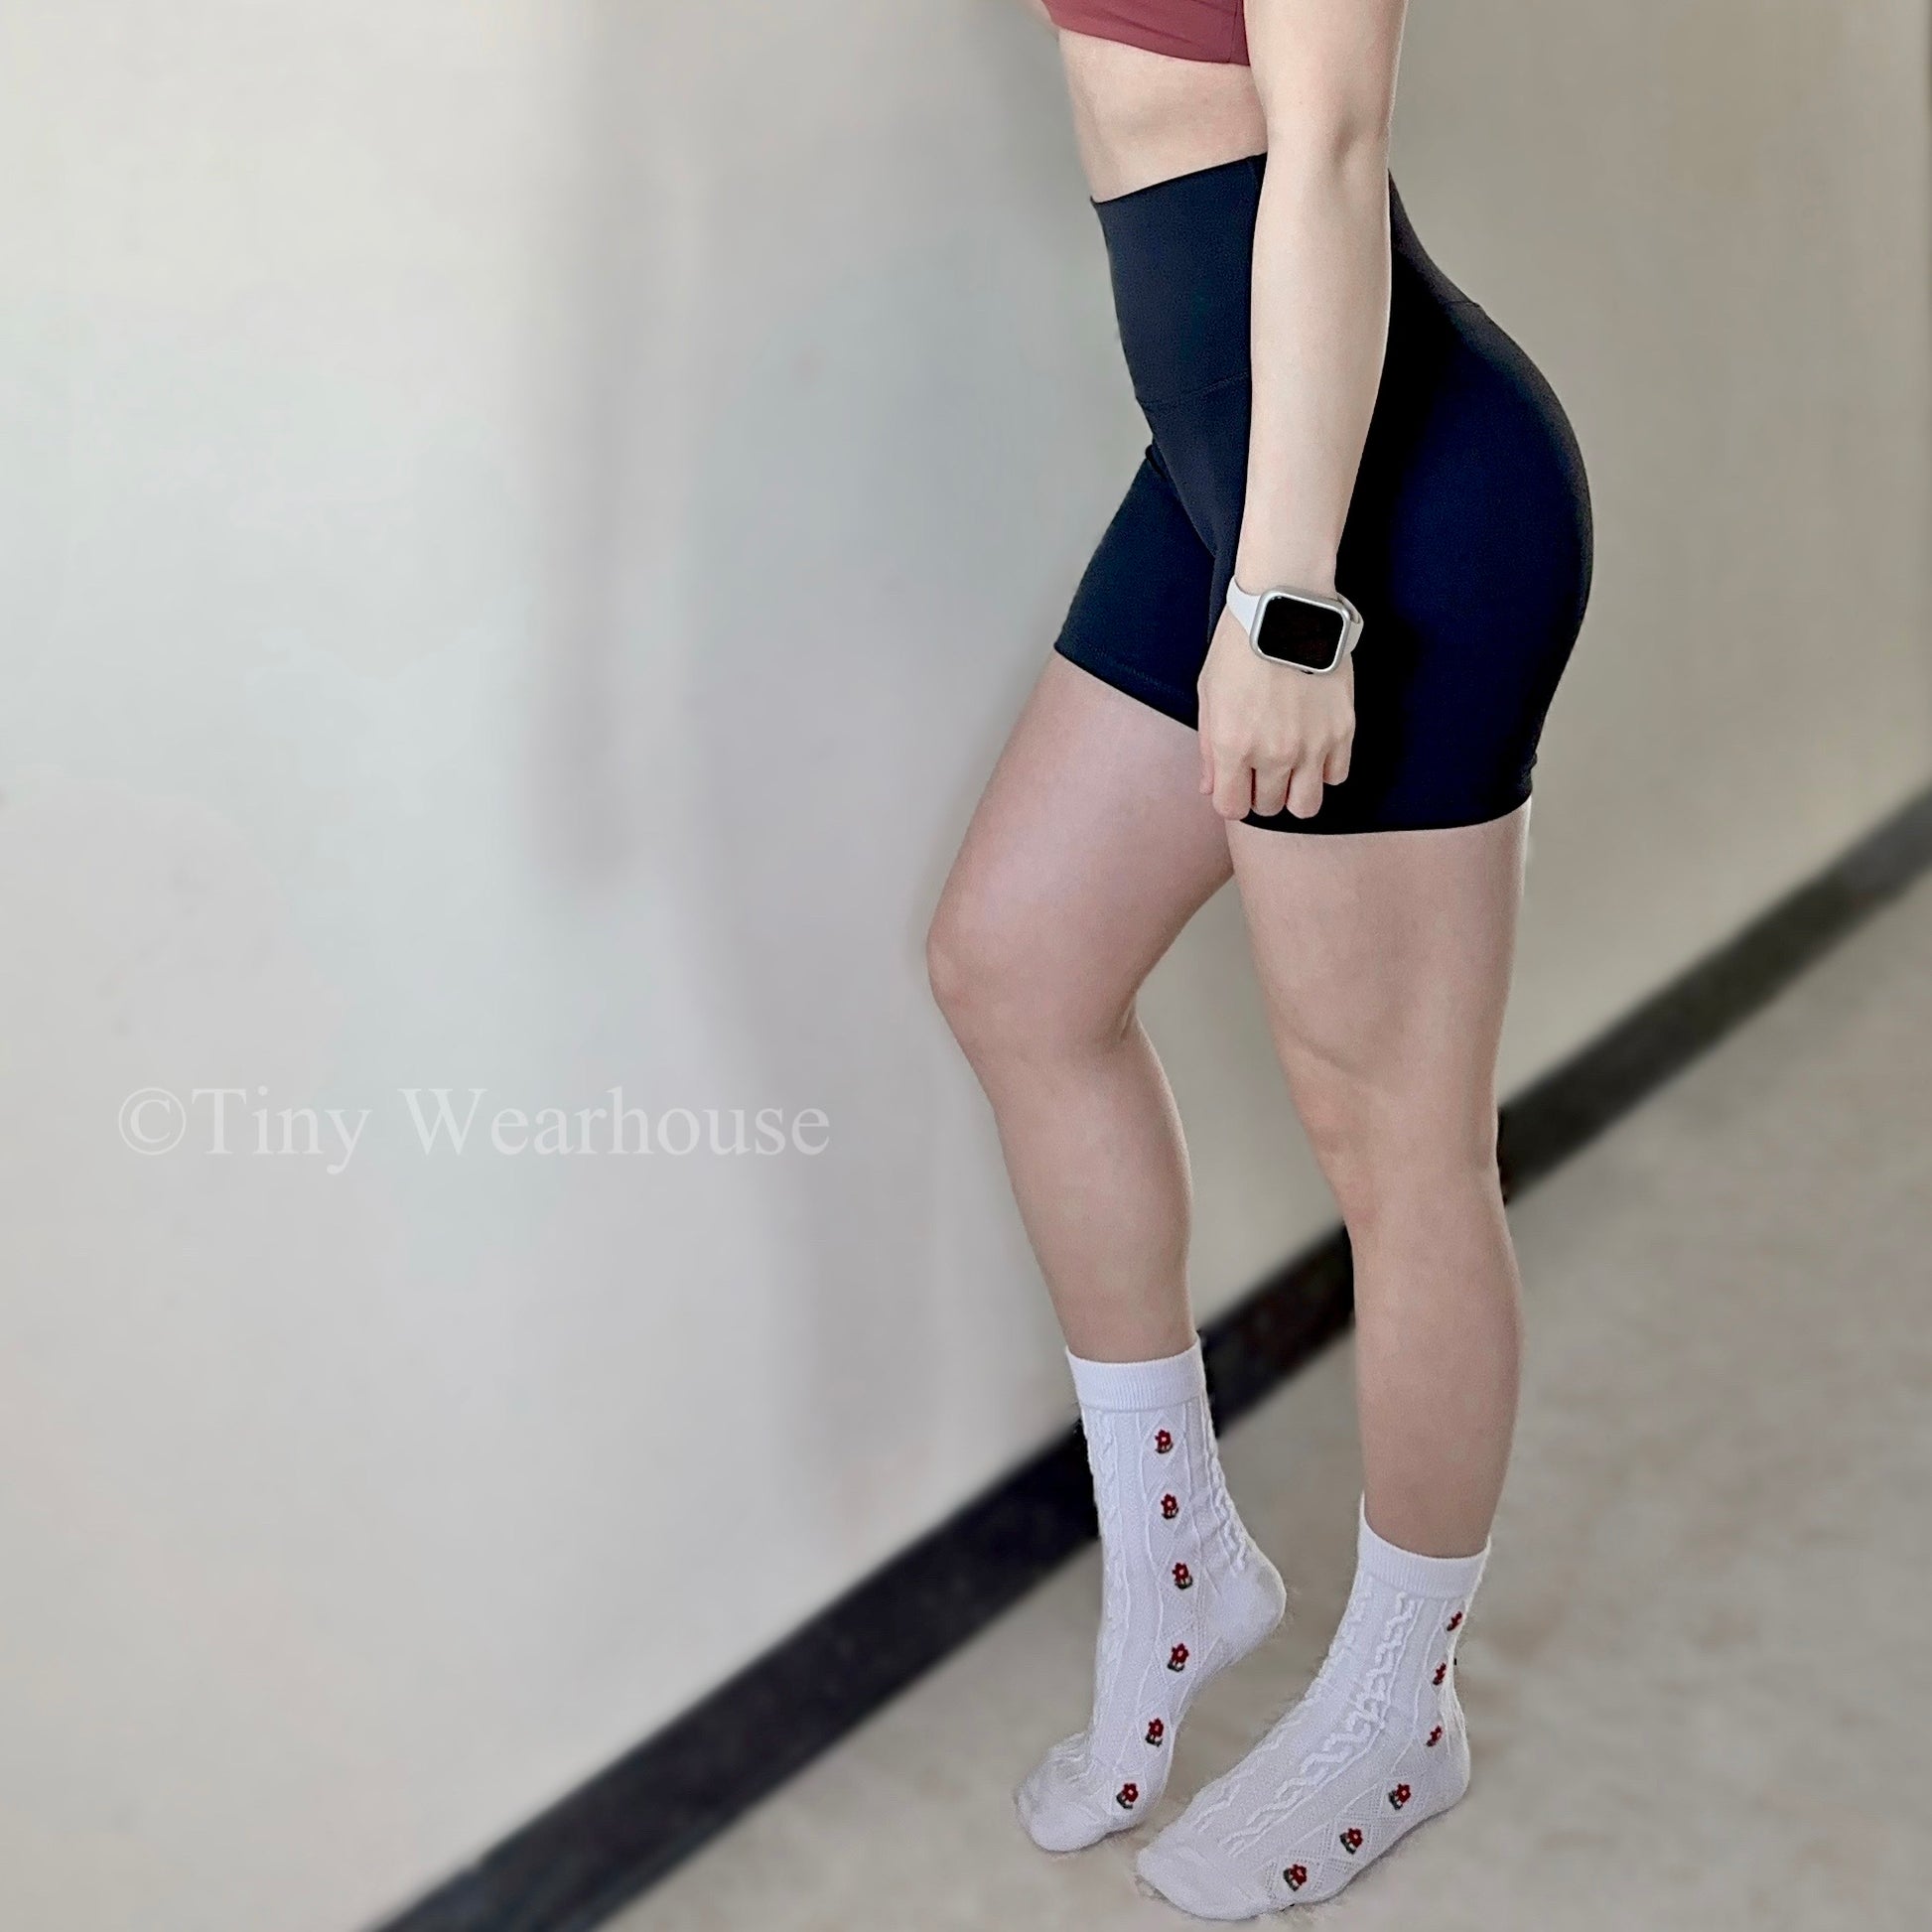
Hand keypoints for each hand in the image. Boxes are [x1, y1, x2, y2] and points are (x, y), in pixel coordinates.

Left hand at [1196, 605, 1354, 820]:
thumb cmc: (1240, 646)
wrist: (1287, 608)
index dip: (1232, 799)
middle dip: (1262, 794)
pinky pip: (1337, 775)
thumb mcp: (1209, 695)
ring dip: (1295, 793)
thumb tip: (1210, 787)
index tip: (1236, 784)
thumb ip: (1208, 748)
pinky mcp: (1342, 730)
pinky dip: (1324, 770)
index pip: (1232, 808)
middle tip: (1262, 770)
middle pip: (1269, 808)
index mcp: (1233, 746)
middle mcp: (1273, 753)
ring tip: (1291, 769)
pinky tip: (1314, 749)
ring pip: (1307, 806)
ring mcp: (1311, 745)